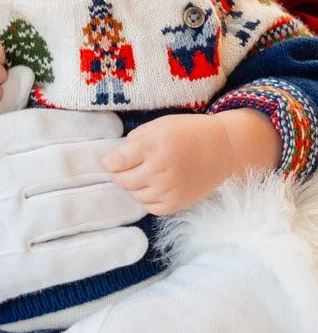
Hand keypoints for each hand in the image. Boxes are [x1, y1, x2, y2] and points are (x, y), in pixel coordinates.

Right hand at [0, 107, 147, 332]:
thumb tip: (27, 78)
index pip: (47, 127)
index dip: (90, 127)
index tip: (117, 130)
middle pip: (70, 166)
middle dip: (114, 164)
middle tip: (141, 165)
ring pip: (77, 209)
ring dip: (120, 205)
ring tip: (145, 202)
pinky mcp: (5, 271)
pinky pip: (68, 258)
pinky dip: (106, 250)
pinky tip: (133, 245)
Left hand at [101, 111, 281, 212]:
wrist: (223, 149)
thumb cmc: (189, 133)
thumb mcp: (160, 125)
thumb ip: (135, 139)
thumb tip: (116, 157)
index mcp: (153, 145)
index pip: (117, 161)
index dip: (108, 161)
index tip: (108, 161)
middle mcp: (159, 169)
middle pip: (123, 180)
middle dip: (119, 174)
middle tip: (124, 168)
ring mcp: (169, 189)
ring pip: (134, 195)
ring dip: (132, 186)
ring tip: (141, 176)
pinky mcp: (177, 203)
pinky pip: (150, 207)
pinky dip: (146, 199)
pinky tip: (152, 187)